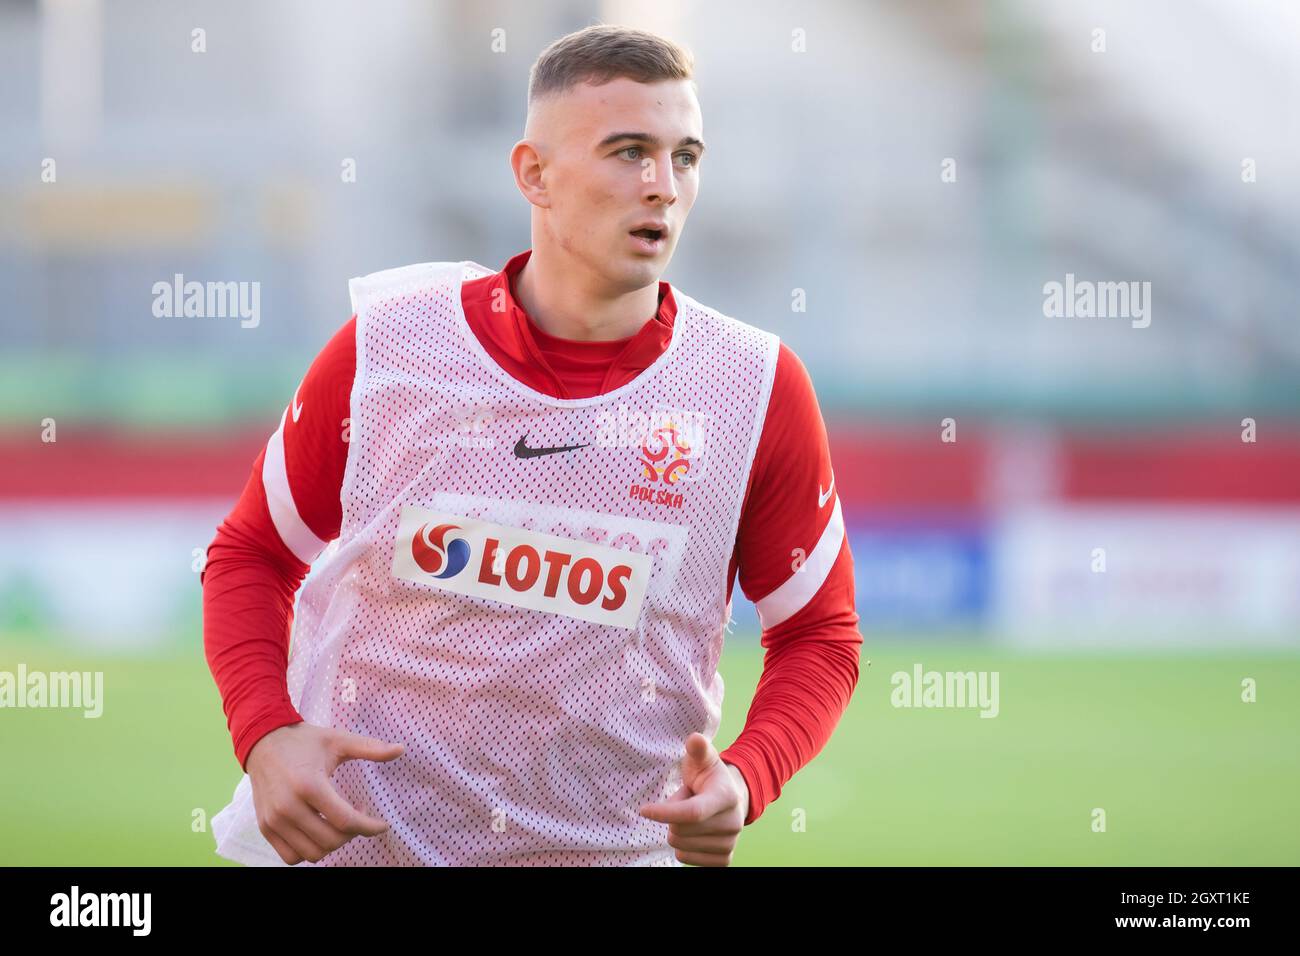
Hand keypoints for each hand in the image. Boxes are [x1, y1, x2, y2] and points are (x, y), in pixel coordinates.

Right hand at [245, 722, 403, 864]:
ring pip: (312, 854)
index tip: (382, 825)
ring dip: (332, 845)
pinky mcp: (265, 827)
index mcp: (309, 784)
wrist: (262, 742)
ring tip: (339, 824)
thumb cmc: (304, 741)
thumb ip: (370, 748)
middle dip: (353, 834)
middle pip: (330, 841)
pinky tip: (319, 831)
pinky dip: (309, 851)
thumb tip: (401, 750)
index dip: (369, 827)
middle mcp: (288, 807)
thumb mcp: (338, 740)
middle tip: (359, 817)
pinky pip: (291, 857)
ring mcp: (274, 820)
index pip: (345, 821)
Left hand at [638, 732, 748, 866]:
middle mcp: (732, 823)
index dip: (666, 812)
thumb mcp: (703, 760)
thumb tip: (695, 739)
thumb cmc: (709, 777)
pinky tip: (694, 832)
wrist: (731, 799)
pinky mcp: (723, 861)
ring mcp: (729, 844)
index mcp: (726, 797)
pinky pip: (686, 859)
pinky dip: (683, 847)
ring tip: (691, 817)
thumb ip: (698, 749)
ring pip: (681, 847)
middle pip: (681, 830)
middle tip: (684, 802)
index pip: (692, 812)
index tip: (644, 809)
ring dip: (678, 832)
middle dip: (672, 817)